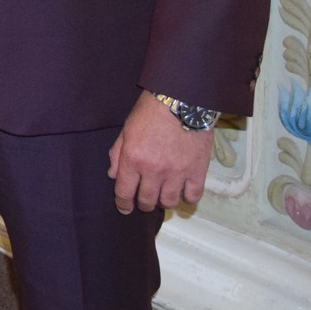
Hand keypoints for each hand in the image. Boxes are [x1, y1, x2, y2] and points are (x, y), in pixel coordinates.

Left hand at [108, 91, 213, 213]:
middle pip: (147, 200)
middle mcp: (154, 171)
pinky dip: (187, 198)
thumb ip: (117, 154)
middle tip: (144, 201)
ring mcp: (176, 173)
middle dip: (143, 204)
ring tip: (163, 195)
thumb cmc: (151, 113)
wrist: (182, 102)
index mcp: (133, 159)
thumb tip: (113, 175)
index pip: (124, 191)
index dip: (123, 204)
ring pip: (169, 202)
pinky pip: (193, 196)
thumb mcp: (126, 130)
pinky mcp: (197, 172)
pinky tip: (183, 192)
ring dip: (163, 202)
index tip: (124, 208)